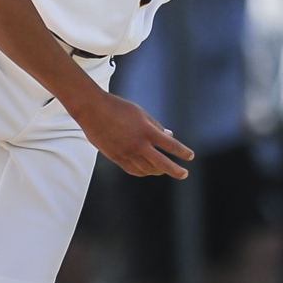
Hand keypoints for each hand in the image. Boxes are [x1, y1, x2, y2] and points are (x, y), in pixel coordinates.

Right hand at [70, 93, 193, 178]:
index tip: (190, 156)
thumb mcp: (140, 113)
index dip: (182, 151)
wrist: (92, 110)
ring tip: (164, 170)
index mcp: (146, 131)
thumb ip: (155, 125)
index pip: (170, 145)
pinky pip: (133, 170)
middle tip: (184, 174)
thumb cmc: (117, 108)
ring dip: (158, 171)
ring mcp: (126, 153)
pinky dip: (143, 171)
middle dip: (175, 170)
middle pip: (161, 164)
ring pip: (147, 169)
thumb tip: (169, 135)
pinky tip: (148, 171)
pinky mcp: (116, 157)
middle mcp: (138, 144)